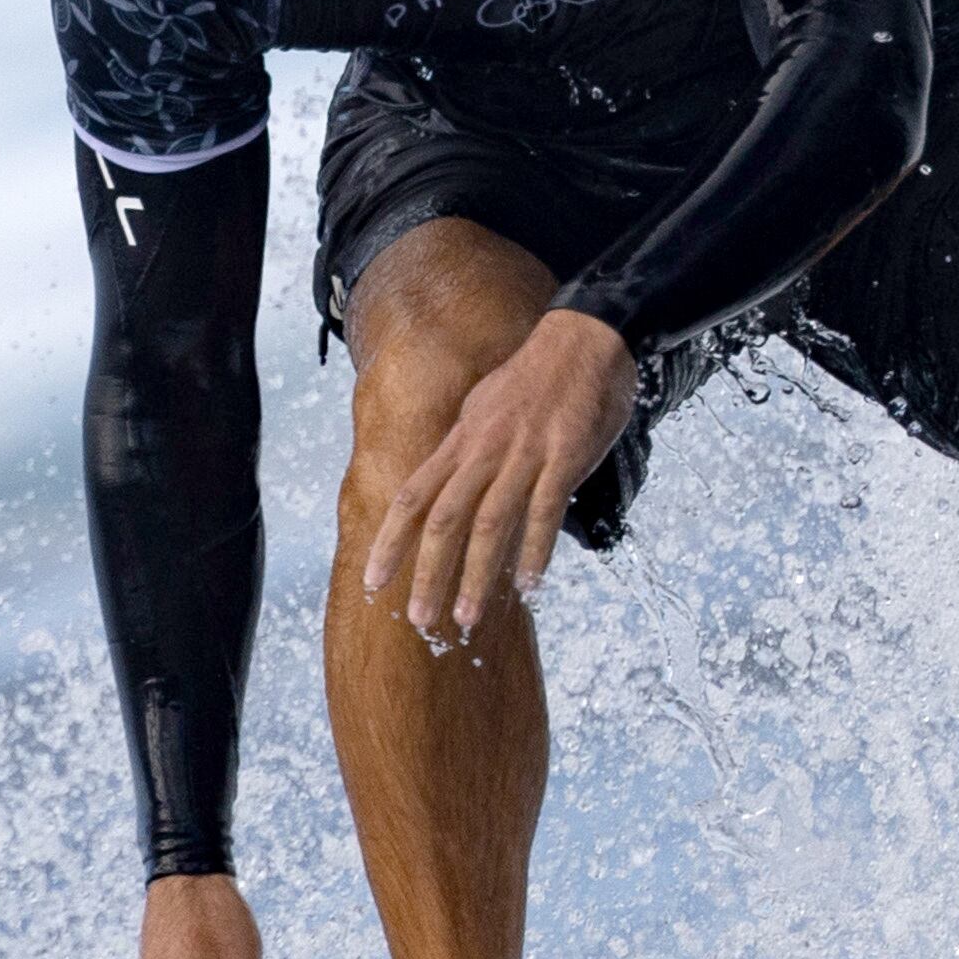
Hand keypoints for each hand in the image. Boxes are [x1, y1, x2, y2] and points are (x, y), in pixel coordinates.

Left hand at [362, 307, 634, 640]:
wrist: (586, 337)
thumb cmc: (537, 377)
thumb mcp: (485, 409)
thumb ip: (467, 452)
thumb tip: (449, 488)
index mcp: (462, 440)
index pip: (414, 496)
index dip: (390, 541)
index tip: (372, 582)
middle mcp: (484, 450)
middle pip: (443, 519)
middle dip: (427, 574)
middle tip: (419, 621)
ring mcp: (524, 453)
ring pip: (490, 522)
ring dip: (475, 575)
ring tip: (466, 617)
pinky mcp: (564, 456)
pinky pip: (545, 510)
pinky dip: (534, 550)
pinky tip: (528, 585)